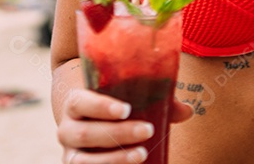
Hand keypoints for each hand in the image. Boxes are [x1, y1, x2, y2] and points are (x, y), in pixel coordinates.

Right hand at [57, 89, 192, 162]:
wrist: (87, 120)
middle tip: (147, 129)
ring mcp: (70, 154)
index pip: (80, 102)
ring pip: (83, 162)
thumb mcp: (124, 96)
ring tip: (142, 154)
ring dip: (114, 159)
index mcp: (74, 103)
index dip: (101, 106)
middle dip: (117, 134)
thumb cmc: (111, 105)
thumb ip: (153, 100)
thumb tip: (187, 111)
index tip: (126, 109)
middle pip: (84, 134)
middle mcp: (66, 129)